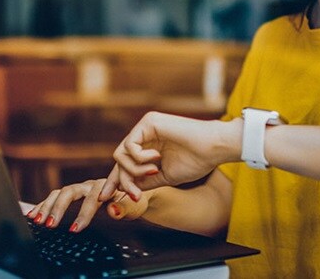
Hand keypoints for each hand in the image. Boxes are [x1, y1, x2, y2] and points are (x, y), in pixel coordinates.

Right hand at [26, 179, 150, 232]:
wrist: (135, 190)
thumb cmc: (135, 199)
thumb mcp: (136, 204)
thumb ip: (126, 207)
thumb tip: (113, 211)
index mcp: (106, 186)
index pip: (92, 198)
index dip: (83, 214)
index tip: (75, 229)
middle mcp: (90, 184)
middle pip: (70, 192)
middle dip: (58, 208)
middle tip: (50, 224)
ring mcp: (80, 188)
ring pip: (59, 193)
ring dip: (47, 206)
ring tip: (38, 220)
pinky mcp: (73, 193)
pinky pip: (55, 197)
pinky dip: (43, 205)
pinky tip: (32, 214)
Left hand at [99, 112, 241, 202]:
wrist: (214, 149)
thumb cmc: (196, 161)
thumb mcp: (164, 176)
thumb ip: (144, 180)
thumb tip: (124, 187)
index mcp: (150, 148)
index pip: (125, 164)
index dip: (115, 180)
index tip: (106, 197)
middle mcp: (145, 136)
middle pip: (119, 160)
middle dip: (122, 180)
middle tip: (135, 194)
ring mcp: (146, 128)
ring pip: (120, 154)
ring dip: (134, 170)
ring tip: (153, 172)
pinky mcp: (148, 122)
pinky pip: (129, 146)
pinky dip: (139, 158)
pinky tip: (156, 159)